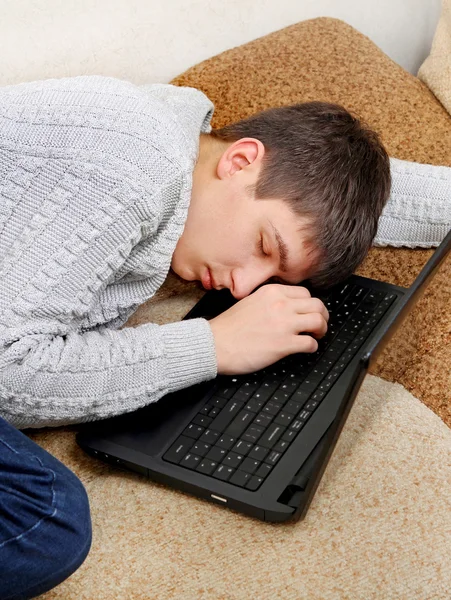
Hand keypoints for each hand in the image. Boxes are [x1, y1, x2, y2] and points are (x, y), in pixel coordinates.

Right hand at [208, 283, 328, 375]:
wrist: (214, 344)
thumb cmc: (228, 328)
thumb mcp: (250, 302)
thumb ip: (269, 301)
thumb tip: (286, 307)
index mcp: (272, 292)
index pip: (305, 293)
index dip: (310, 305)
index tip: (308, 313)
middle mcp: (281, 304)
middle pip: (317, 305)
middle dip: (322, 316)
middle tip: (319, 325)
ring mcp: (284, 324)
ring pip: (319, 321)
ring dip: (322, 330)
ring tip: (316, 336)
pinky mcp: (284, 344)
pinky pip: (311, 344)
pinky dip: (312, 347)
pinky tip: (306, 349)